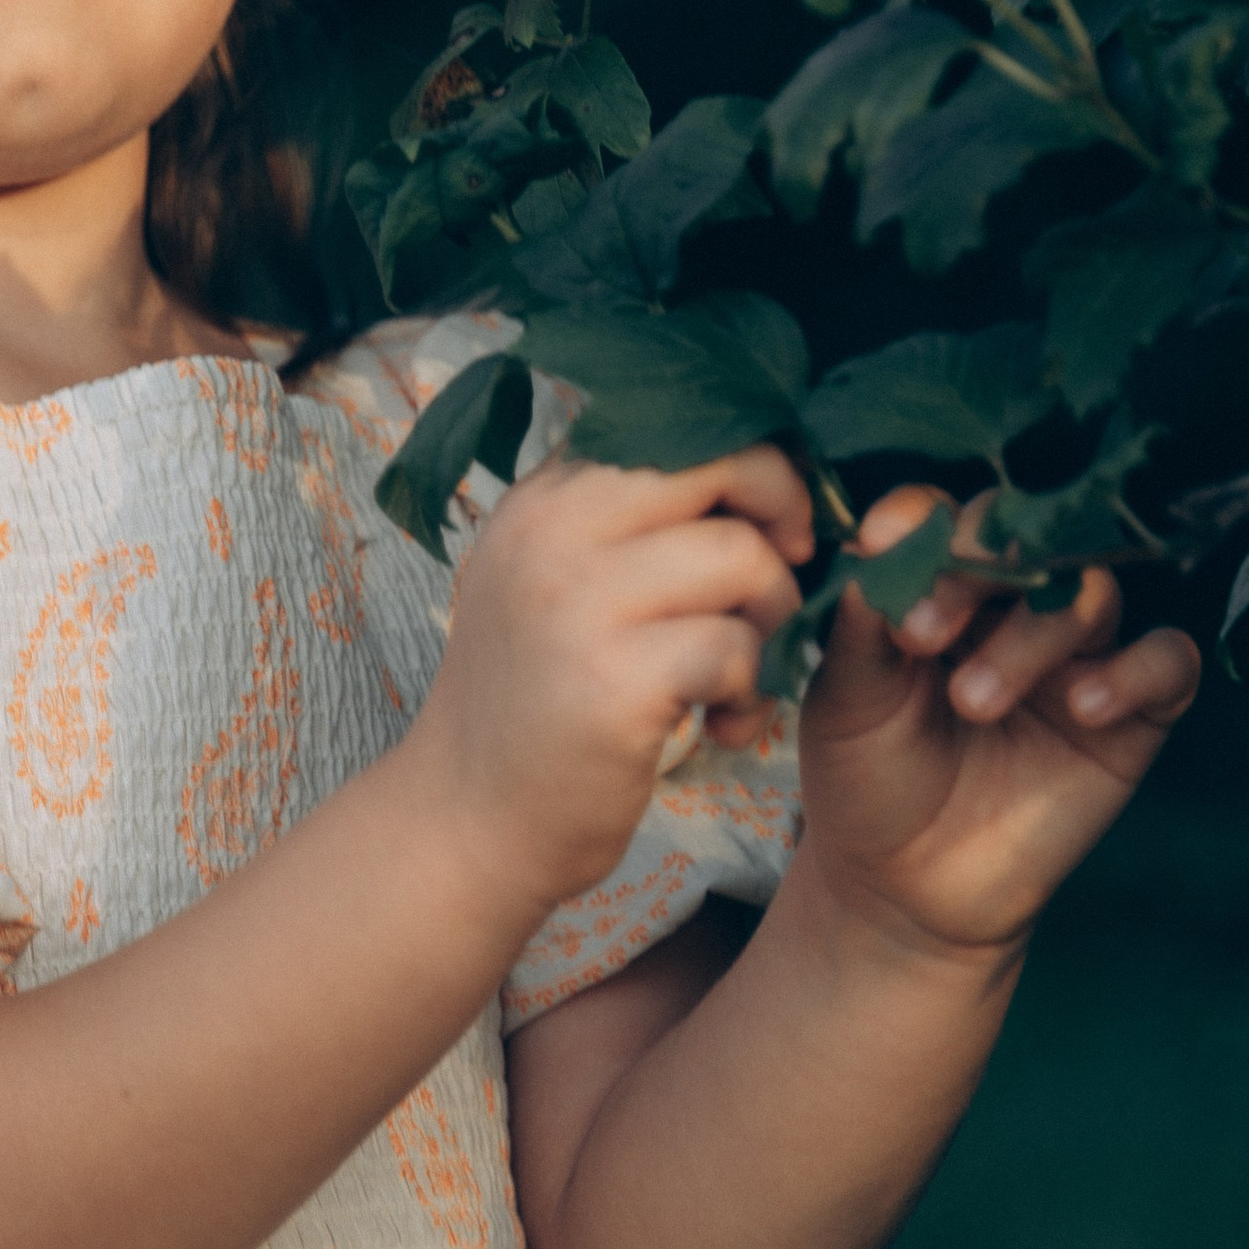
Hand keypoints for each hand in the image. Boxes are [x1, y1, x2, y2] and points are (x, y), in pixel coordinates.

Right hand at [407, 445, 812, 920]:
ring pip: (742, 558)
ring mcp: (577, 604)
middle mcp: (551, 533)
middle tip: (784, 574)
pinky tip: (725, 724)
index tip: (768, 522)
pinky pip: (737, 648)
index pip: (678, 423)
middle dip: (784, 514)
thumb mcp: (547, 581)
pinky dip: (753, 691)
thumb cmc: (533, 707)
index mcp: (542, 497)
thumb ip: (620, 518)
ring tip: (743, 677)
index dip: (751, 464)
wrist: (464, 825)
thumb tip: (757, 467)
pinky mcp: (613, 683)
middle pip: (722, 465)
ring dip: (771, 622)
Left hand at [796, 485, 1199, 956]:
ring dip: (1034, 634)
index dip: (922, 523)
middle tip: (922, 632)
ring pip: (1092, 594)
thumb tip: (872, 548)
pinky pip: (1168, 661)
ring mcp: (1078, 655)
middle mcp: (1015, 605)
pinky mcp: (1131, 714)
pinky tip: (1084, 708)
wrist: (906, 888)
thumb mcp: (845, 703)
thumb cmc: (869, 780)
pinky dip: (1135, 672)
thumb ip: (859, 627)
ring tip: (973, 703)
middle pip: (1029, 536)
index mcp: (941, 585)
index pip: (946, 517)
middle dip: (978, 565)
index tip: (883, 549)